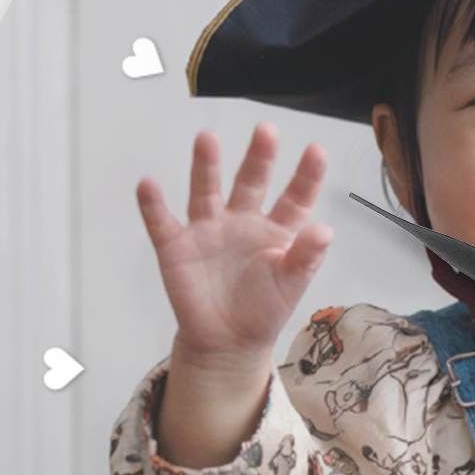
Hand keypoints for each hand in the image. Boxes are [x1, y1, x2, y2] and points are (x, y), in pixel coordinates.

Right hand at [138, 125, 333, 362]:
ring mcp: (208, 231)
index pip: (295, 197)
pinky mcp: (177, 247)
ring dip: (205, 166)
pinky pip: (162, 222)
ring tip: (207, 140)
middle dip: (258, 157)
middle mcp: (242, 222)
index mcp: (276, 230)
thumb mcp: (292, 285)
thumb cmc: (262, 310)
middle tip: (266, 131)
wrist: (227, 343)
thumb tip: (326, 231)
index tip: (316, 151)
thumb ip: (307, 258)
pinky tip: (149, 185)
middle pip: (251, 182)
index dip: (306, 176)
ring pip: (206, 191)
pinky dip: (153, 205)